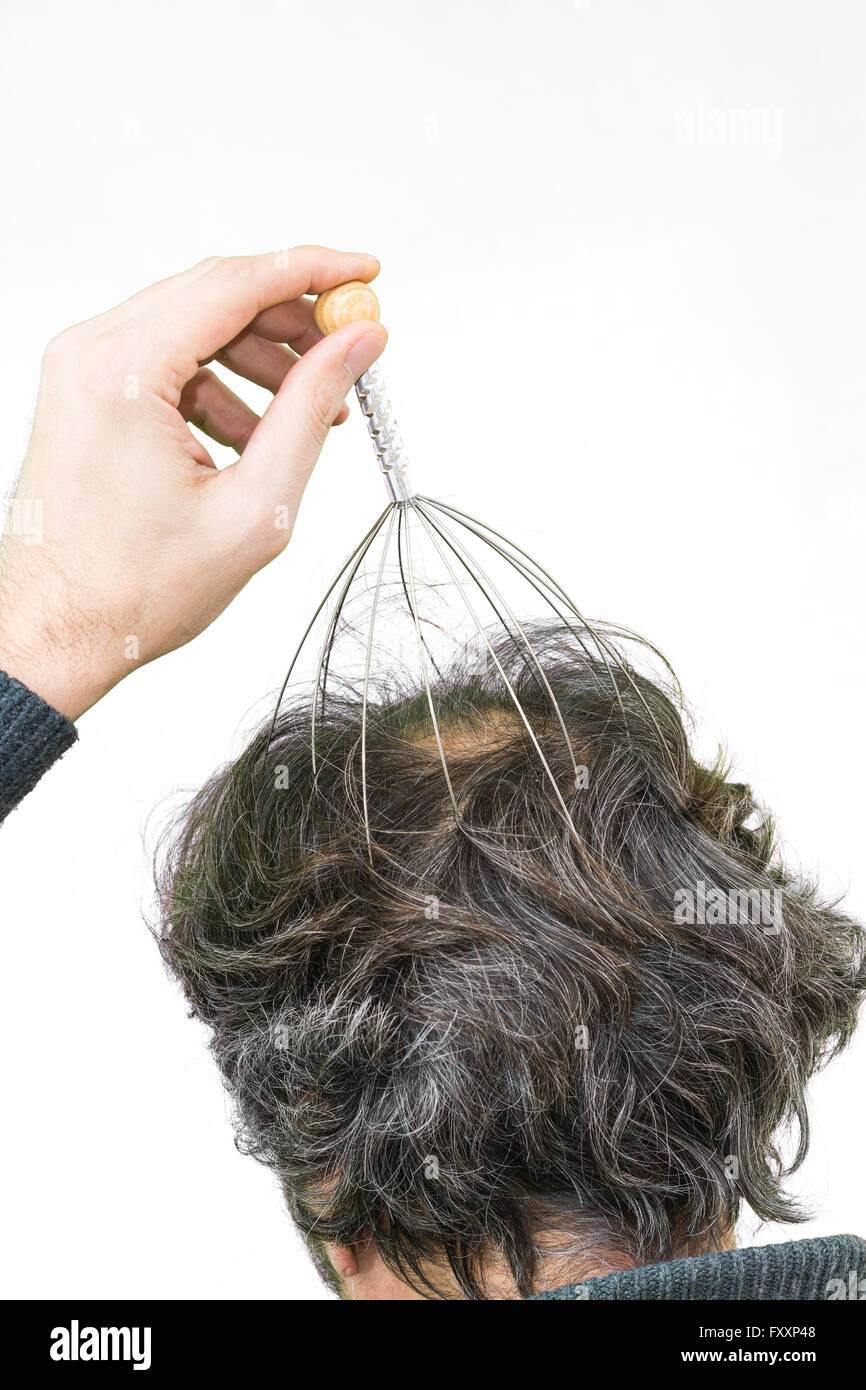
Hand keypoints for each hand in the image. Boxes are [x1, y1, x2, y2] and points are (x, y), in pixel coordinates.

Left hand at [0, 247, 385, 719]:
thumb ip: (311, 409)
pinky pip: (165, 360)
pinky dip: (218, 384)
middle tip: (348, 348)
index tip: (366, 272)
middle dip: (290, 316)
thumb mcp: (254, 505)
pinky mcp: (82, 392)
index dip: (313, 271)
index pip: (235, 282)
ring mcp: (79, 369)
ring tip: (311, 412)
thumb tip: (357, 342)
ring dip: (258, 356)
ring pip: (192, 324)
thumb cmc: (136, 589)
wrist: (58, 632)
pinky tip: (253, 438)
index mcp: (123, 373)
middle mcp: (90, 354)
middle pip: (213, 292)